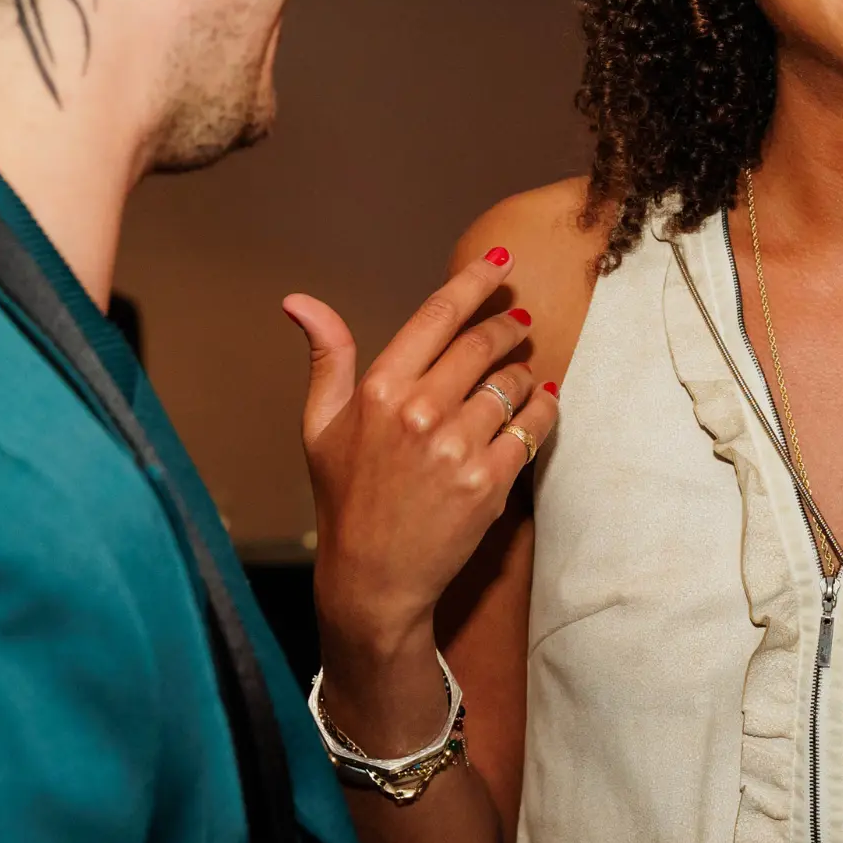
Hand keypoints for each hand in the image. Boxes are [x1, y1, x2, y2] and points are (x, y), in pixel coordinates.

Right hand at [287, 249, 556, 659]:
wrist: (372, 577)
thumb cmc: (345, 497)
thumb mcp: (320, 425)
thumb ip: (326, 357)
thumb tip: (299, 301)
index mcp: (379, 390)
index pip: (437, 317)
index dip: (473, 284)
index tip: (499, 265)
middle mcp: (419, 412)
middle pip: (482, 345)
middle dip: (506, 326)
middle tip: (518, 322)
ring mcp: (457, 449)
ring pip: (512, 385)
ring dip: (523, 371)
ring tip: (522, 373)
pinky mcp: (489, 483)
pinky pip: (532, 428)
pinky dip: (543, 409)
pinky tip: (540, 403)